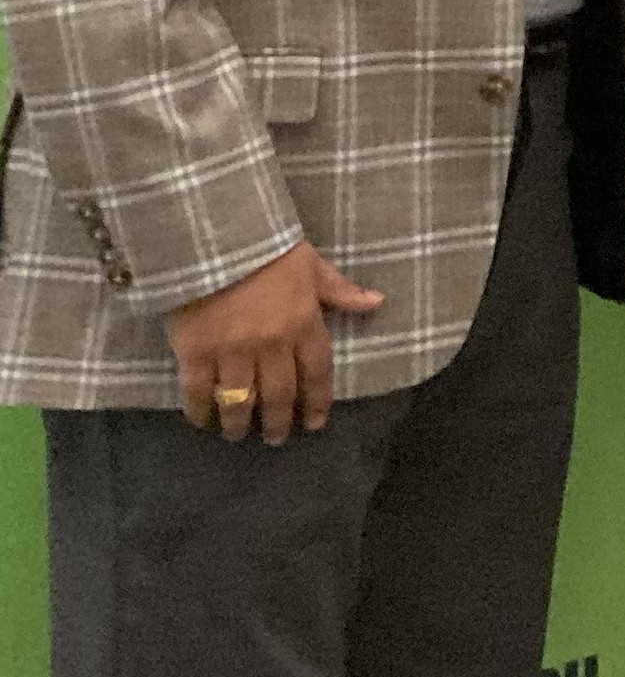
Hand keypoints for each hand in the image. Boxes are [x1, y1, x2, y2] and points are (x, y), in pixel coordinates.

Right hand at [167, 240, 382, 442]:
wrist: (214, 238)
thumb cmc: (266, 248)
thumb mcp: (312, 265)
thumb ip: (340, 291)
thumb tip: (376, 302)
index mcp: (304, 325)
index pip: (317, 372)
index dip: (317, 401)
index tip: (315, 422)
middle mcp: (272, 345)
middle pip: (279, 394)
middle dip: (278, 421)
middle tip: (276, 439)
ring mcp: (232, 352)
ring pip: (240, 400)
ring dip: (240, 423)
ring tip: (239, 436)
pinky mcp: (195, 351)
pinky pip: (199, 390)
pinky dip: (200, 410)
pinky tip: (202, 421)